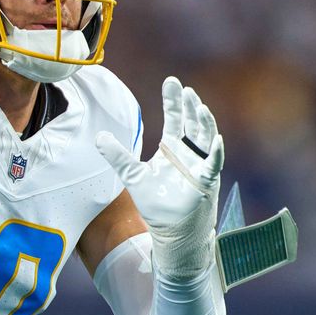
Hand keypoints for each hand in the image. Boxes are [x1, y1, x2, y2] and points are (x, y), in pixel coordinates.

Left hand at [96, 76, 223, 278]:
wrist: (172, 233)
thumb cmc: (157, 205)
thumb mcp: (132, 176)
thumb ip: (117, 156)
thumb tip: (98, 136)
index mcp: (172, 148)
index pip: (175, 118)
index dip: (173, 101)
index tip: (172, 81)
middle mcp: (189, 153)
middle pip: (192, 123)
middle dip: (189, 106)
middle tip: (185, 89)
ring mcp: (200, 166)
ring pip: (206, 138)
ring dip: (204, 123)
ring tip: (199, 106)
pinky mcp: (207, 182)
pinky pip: (214, 164)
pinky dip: (216, 152)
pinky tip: (216, 139)